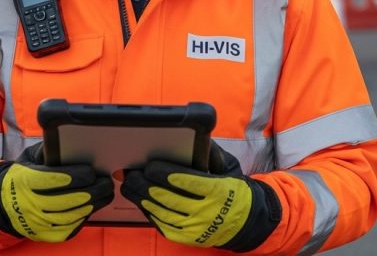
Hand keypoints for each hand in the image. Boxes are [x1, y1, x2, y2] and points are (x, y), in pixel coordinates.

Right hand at [0, 144, 113, 242]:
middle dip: (93, 190)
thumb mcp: (27, 159)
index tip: (91, 171)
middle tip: (106, 182)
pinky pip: (68, 229)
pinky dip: (82, 219)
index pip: (56, 179)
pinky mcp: (42, 235)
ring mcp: (36, 222)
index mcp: (26, 181)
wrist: (0, 204)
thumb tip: (67, 143)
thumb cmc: (20, 177)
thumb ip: (46, 151)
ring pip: (71, 216)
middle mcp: (30, 204)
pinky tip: (91, 208)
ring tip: (105, 194)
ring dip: (93, 205)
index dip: (77, 175)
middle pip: (69, 199)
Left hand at [121, 142, 279, 251]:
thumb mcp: (229, 169)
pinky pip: (163, 225)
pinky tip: (141, 201)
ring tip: (130, 185)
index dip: (166, 174)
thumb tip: (196, 138)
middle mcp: (206, 211)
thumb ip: (212, 153)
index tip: (150, 166)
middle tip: (132, 173)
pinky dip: (149, 212)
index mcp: (218, 191)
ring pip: (162, 212)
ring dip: (142, 198)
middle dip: (146, 184)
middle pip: (170, 197)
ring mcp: (196, 227)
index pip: (188, 181)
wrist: (245, 223)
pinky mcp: (188, 238)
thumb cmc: (234, 191)